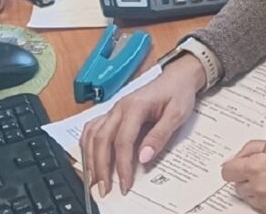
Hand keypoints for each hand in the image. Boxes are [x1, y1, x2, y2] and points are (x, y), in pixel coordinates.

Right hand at [80, 54, 204, 195]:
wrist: (177, 78)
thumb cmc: (178, 94)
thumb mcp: (177, 114)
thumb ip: (160, 135)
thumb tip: (143, 157)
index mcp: (135, 106)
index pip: (123, 141)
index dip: (122, 165)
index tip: (125, 184)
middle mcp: (119, 107)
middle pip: (101, 140)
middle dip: (101, 167)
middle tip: (105, 188)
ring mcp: (113, 110)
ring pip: (92, 135)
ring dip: (90, 159)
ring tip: (94, 180)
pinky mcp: (112, 113)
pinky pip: (92, 129)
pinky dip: (87, 145)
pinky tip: (89, 158)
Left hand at [221, 141, 265, 213]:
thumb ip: (255, 149)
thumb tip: (237, 157)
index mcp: (259, 166)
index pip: (228, 170)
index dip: (235, 165)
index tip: (240, 163)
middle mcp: (259, 188)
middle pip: (237, 185)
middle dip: (248, 176)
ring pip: (249, 197)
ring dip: (258, 189)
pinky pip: (261, 207)